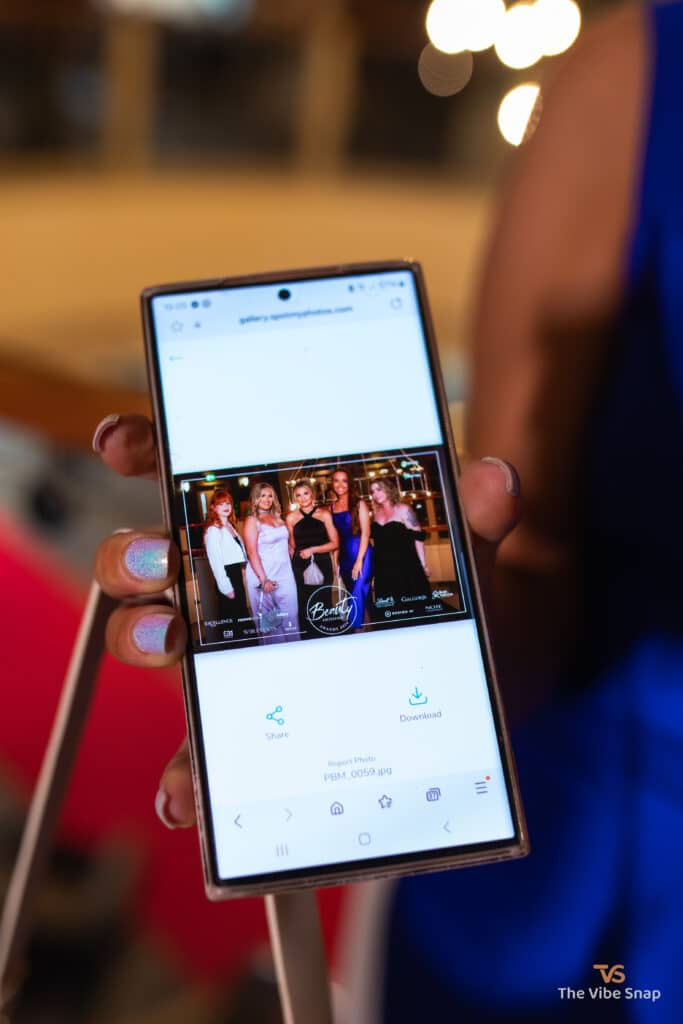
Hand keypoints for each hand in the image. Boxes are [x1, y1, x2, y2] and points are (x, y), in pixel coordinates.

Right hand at [93, 414, 519, 829]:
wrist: (473, 679)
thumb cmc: (444, 596)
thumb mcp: (461, 548)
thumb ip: (475, 513)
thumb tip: (497, 481)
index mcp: (273, 525)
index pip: (194, 474)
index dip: (147, 448)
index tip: (122, 441)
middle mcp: (235, 585)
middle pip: (151, 557)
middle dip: (134, 552)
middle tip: (162, 559)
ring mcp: (234, 657)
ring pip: (155, 641)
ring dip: (141, 638)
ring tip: (171, 644)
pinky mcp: (252, 730)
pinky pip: (198, 753)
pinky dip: (182, 777)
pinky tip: (189, 793)